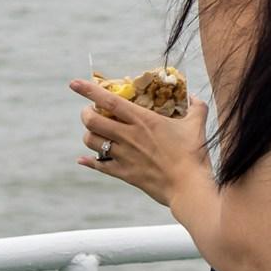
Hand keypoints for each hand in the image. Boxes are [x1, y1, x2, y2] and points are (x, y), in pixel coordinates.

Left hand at [71, 78, 208, 208]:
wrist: (188, 186)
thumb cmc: (193, 153)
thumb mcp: (196, 124)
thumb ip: (196, 107)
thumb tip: (194, 97)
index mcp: (143, 120)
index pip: (109, 101)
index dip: (89, 90)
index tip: (74, 83)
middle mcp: (128, 136)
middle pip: (93, 121)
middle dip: (86, 114)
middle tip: (89, 111)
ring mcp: (124, 156)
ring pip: (92, 142)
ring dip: (88, 135)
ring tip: (93, 132)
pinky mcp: (124, 174)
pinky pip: (99, 166)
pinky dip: (89, 161)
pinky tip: (83, 160)